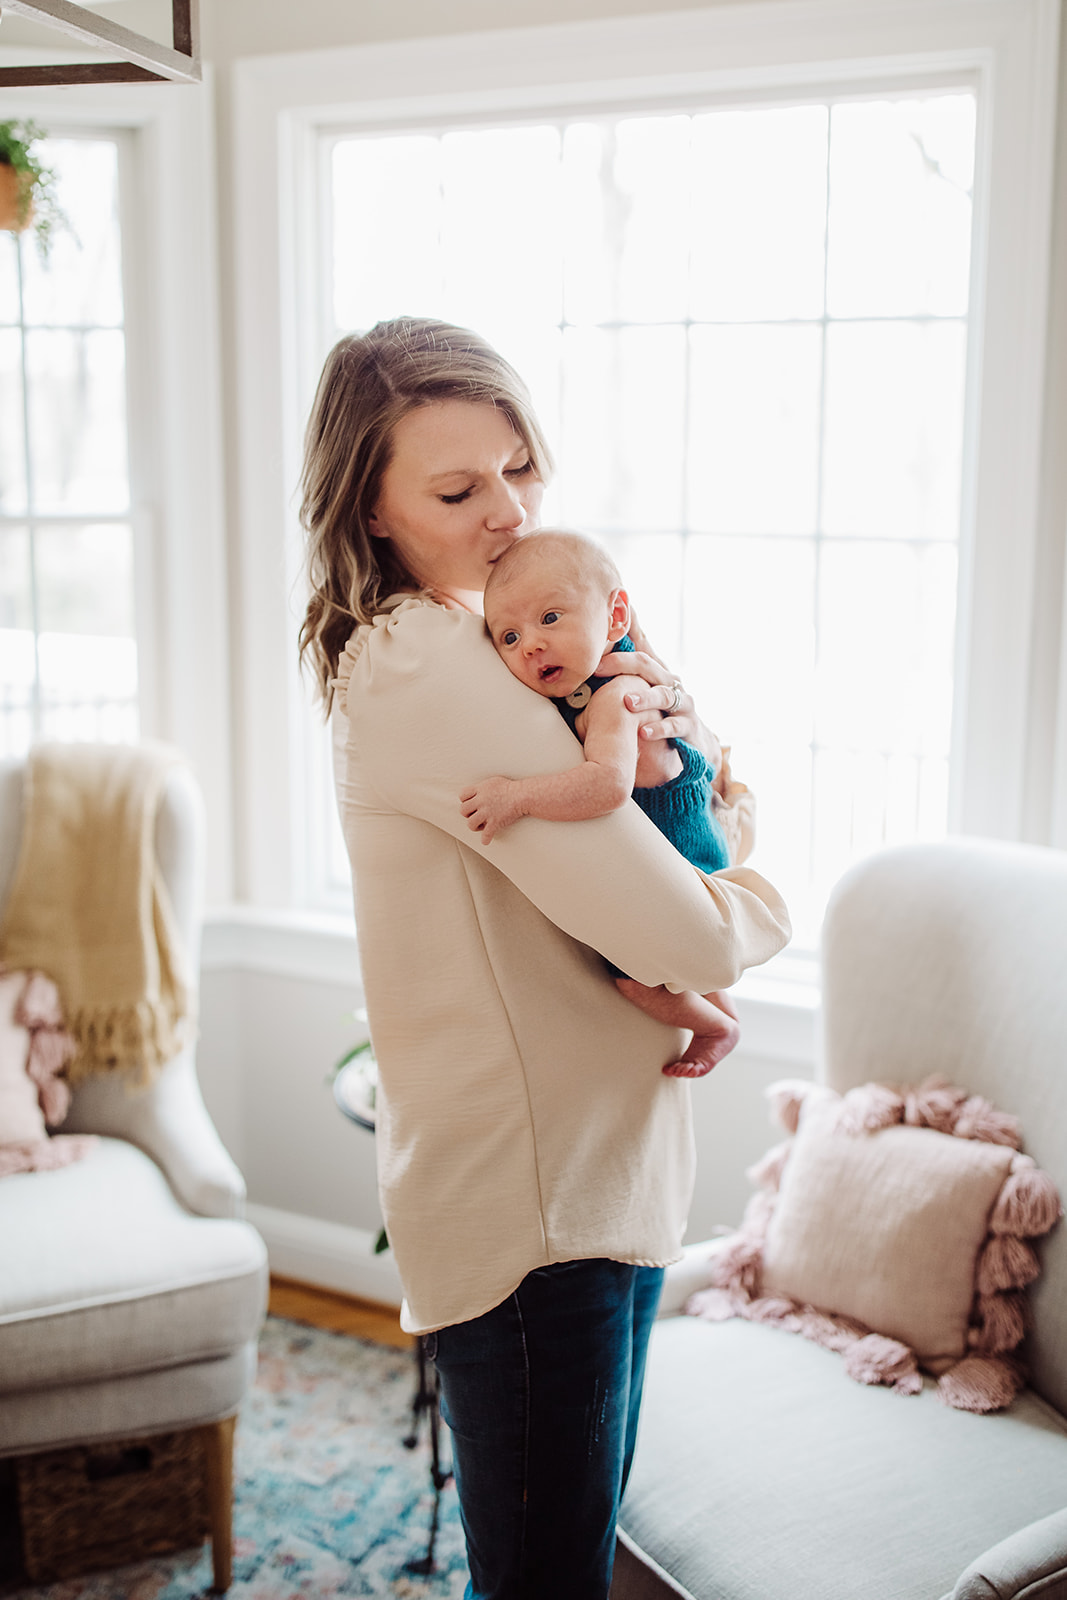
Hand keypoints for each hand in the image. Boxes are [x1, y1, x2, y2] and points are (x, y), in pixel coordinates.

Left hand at [460, 777, 523, 844]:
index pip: (462, 795)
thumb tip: (476, 793)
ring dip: (474, 826)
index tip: (471, 804)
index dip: (465, 800)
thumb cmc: (510, 788)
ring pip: (470, 823)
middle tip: (476, 815)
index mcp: (480, 790)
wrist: (523, 795)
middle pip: (463, 810)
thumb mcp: (493, 782)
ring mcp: (487, 812)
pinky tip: (486, 840)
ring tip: (481, 826)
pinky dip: (485, 839)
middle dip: (468, 814)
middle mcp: (481, 801)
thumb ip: (482, 788)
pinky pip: (485, 834)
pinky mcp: (495, 822)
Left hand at [593, 644, 720, 769]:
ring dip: (645, 698)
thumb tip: (588, 673)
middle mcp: (670, 683)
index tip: (595, 644)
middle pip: (647, 665)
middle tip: (599, 668)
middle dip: (622, 664)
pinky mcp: (689, 726)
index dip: (618, 643)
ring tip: (627, 702)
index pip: (637, 650)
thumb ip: (620, 684)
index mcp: (656, 673)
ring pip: (664, 695)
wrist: (693, 742)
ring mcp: (682, 703)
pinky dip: (658, 728)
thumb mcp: (642, 696)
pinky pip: (674, 725)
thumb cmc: (659, 716)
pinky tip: (643, 732)